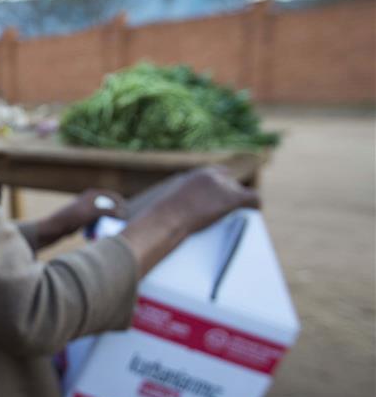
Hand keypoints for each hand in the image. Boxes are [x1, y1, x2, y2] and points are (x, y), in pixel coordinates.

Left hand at [36, 189, 125, 247]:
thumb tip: (123, 213)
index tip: (127, 212)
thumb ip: (109, 212)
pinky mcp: (83, 219)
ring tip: (116, 228)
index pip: (111, 196)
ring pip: (103, 214)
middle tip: (124, 221)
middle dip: (117, 213)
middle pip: (108, 205)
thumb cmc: (74, 217)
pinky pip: (96, 221)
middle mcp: (90, 200)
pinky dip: (101, 226)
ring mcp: (86, 209)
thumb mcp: (93, 213)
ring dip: (109, 220)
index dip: (121, 203)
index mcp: (92, 194)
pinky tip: (105, 232)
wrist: (57, 227)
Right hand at [121, 166, 258, 276]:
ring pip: (240, 193)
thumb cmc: (156, 220)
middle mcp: (210, 175)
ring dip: (237, 205)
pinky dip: (254, 207)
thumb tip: (143, 221)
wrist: (164, 221)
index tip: (214, 203)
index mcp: (194, 176)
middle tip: (224, 214)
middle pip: (229, 181)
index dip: (217, 190)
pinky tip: (252, 215)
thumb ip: (164, 207)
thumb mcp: (158, 208)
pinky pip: (253, 199)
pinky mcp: (231, 199)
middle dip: (228, 196)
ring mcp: (222, 186)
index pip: (215, 175)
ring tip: (234, 219)